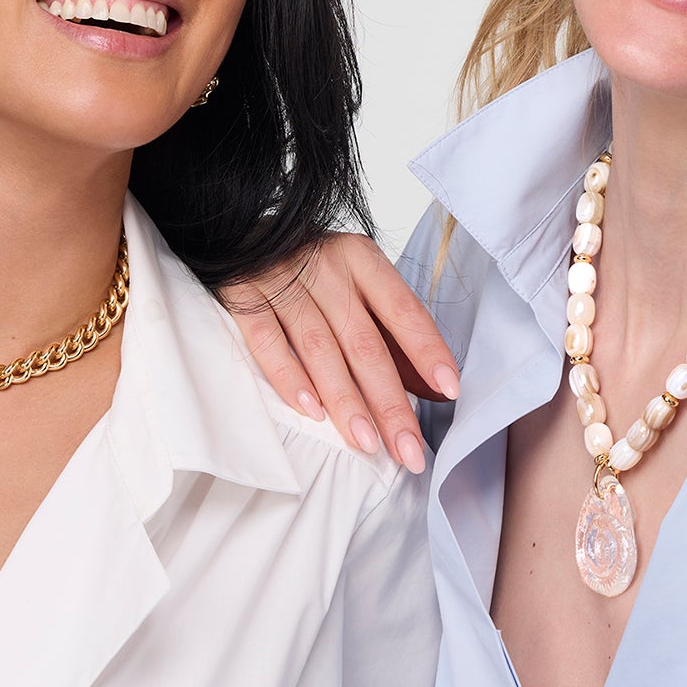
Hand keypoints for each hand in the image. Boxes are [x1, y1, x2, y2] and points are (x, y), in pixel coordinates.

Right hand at [225, 234, 459, 473]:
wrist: (237, 237)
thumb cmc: (307, 270)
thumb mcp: (355, 288)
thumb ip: (392, 336)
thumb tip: (435, 389)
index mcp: (361, 259)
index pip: (403, 309)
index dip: (427, 350)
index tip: (449, 390)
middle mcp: (325, 266)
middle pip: (364, 341)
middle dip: (389, 402)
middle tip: (408, 449)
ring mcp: (280, 279)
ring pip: (319, 347)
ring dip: (345, 400)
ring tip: (366, 442)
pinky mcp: (242, 295)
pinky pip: (267, 341)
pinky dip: (289, 377)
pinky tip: (311, 411)